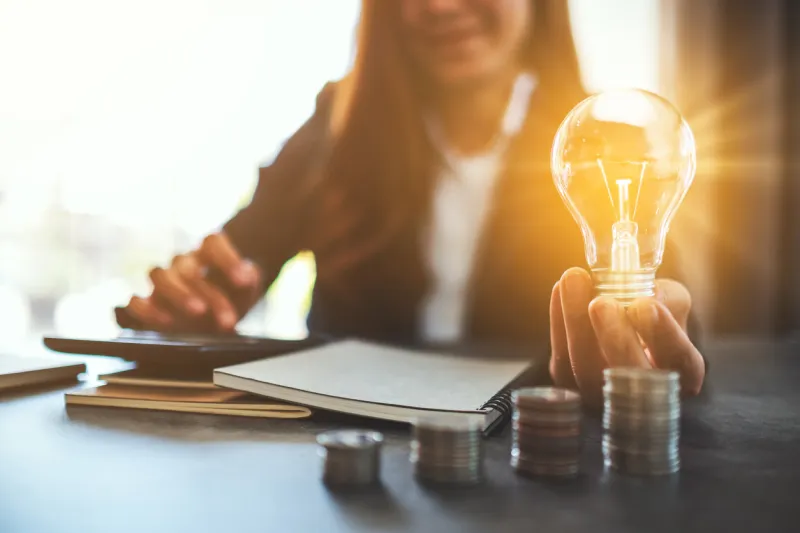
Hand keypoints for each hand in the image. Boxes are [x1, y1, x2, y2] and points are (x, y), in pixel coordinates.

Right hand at [124, 232, 262, 331]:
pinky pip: (135, 301)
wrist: (218, 317)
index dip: (227, 258)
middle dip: (211, 295)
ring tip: (199, 312)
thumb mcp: (248, 288)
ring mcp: (163, 281)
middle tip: (228, 319)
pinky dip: (146, 309)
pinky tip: (165, 322)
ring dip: (179, 294)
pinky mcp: (147, 303)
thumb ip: (250, 277)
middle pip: (189, 267)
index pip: (212, 241)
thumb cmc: (233, 296)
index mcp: (207, 252)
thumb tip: (248, 274)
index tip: (243, 280)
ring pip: (159, 275)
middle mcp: (182, 263)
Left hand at [549, 267, 704, 404]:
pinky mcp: (570, 387)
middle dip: (614, 337)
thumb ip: (667, 298)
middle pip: (629, 375)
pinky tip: (560, 291)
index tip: (645, 305)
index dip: (663, 335)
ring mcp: (604, 396)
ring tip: (574, 281)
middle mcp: (645, 394)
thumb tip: (648, 295)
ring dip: (577, 324)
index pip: (680, 362)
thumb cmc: (653, 316)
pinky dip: (559, 324)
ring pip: (587, 371)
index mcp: (681, 375)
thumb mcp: (670, 302)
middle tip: (601, 302)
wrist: (621, 326)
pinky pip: (562, 361)